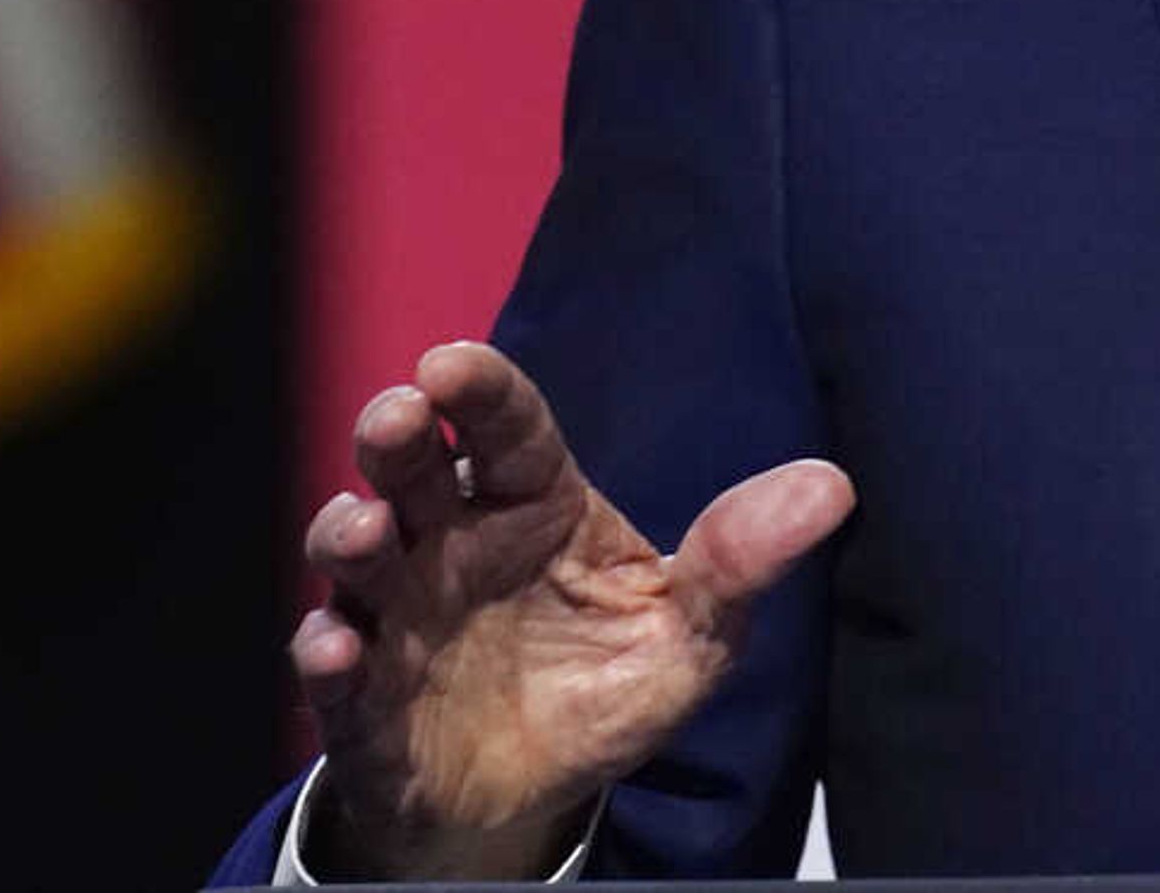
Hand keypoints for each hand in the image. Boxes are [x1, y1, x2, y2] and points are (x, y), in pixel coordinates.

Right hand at [288, 340, 853, 880]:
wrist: (539, 797)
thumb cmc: (608, 685)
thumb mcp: (693, 633)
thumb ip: (740, 561)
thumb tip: (832, 487)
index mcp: (534, 506)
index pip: (508, 428)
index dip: (480, 390)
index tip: (450, 361)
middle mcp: (454, 543)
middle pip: (414, 469)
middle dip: (395, 435)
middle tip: (397, 416)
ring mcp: (400, 615)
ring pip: (356, 555)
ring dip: (349, 534)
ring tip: (366, 531)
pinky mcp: (364, 700)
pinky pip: (332, 672)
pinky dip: (327, 654)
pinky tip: (337, 647)